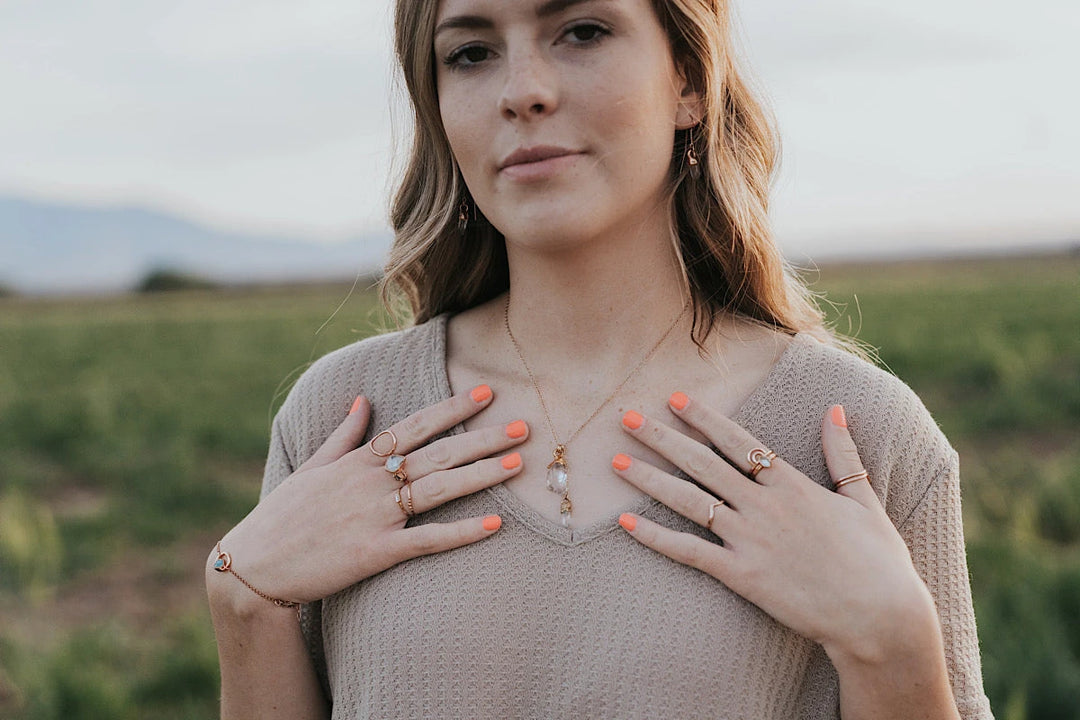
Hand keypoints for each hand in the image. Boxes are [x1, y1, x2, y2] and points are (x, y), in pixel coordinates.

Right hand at [208, 386, 527, 607]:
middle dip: (483, 437)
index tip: (486, 391)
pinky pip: (426, 541)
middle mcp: (369, 482)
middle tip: (524, 427)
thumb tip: (362, 400)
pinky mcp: (374, 553)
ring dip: (480, 475)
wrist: (253, 568)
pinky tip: (494, 525)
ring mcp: (373, 516)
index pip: (415, 426)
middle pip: (437, 453)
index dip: (452, 408)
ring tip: (517, 464)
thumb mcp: (310, 467)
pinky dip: (461, 533)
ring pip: (438, 489)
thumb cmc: (283, 517)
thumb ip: (343, 435)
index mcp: (357, 460)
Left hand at [613, 394, 936, 664]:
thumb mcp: (863, 498)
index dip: (704, 419)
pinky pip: (690, 552)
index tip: (675, 399)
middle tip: (626, 416)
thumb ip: (843, 452)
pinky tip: (626, 523)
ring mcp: (751, 540)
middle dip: (661, 438)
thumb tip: (835, 408)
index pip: (738, 442)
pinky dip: (656, 538)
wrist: (881, 616)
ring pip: (689, 501)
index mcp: (792, 484)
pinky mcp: (743, 576)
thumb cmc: (878, 559)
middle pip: (702, 463)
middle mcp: (765, 506)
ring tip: (615, 461)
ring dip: (649, 479)